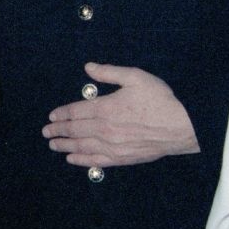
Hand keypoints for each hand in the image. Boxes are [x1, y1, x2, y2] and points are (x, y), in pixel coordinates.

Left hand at [41, 62, 199, 168]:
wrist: (182, 126)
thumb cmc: (160, 100)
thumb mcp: (135, 77)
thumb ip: (110, 72)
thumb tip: (88, 67)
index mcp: (106, 108)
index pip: (76, 112)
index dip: (61, 114)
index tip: (52, 117)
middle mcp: (105, 129)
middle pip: (75, 131)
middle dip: (58, 131)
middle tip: (46, 132)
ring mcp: (112, 146)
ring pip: (82, 147)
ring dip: (65, 146)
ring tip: (53, 145)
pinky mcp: (122, 158)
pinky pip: (96, 161)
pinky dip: (81, 161)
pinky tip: (72, 160)